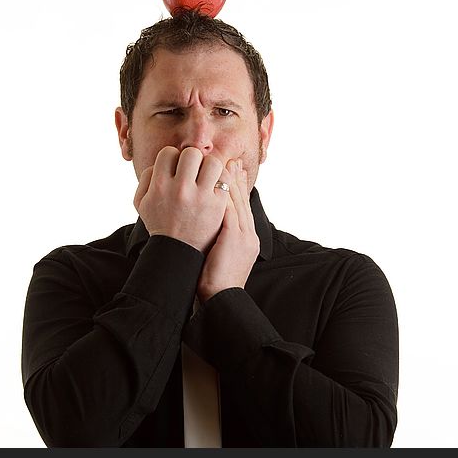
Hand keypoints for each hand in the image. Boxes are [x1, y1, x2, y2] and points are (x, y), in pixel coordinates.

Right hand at [134, 146, 227, 252]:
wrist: (178, 251)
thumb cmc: (159, 223)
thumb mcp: (141, 202)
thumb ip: (146, 178)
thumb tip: (160, 162)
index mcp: (159, 185)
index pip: (169, 152)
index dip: (173, 158)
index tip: (177, 169)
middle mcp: (180, 188)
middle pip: (192, 153)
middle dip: (193, 159)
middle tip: (194, 171)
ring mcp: (201, 197)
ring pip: (213, 162)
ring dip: (211, 167)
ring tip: (208, 177)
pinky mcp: (217, 205)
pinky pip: (225, 179)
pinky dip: (222, 179)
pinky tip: (217, 186)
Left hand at [196, 158, 259, 301]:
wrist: (222, 298)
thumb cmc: (215, 281)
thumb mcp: (221, 256)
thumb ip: (219, 238)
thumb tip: (209, 225)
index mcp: (246, 238)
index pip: (242, 207)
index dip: (237, 188)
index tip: (230, 171)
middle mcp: (248, 234)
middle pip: (243, 200)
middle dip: (236, 178)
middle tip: (230, 160)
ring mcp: (244, 236)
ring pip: (238, 202)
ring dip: (230, 181)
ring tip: (223, 163)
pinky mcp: (236, 238)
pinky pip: (232, 211)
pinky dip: (226, 194)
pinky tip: (217, 182)